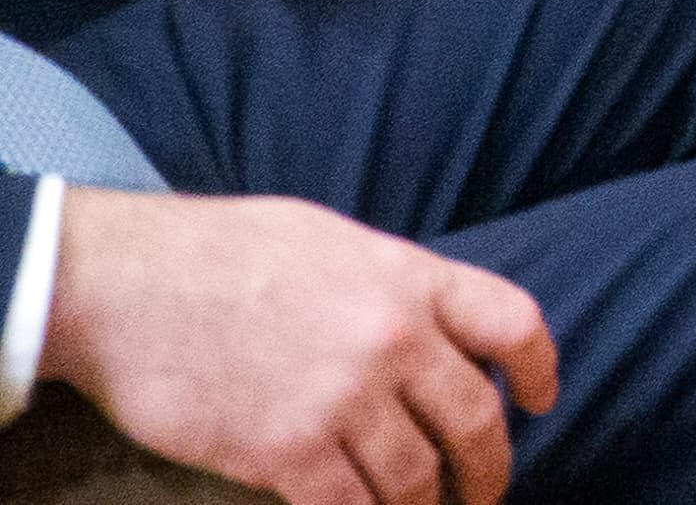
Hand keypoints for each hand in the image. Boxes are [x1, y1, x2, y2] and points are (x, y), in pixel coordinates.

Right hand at [43, 190, 556, 504]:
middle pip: (475, 419)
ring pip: (415, 477)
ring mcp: (342, 399)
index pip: (513, 325)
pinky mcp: (285, 453)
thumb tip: (425, 327)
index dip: (539, 369)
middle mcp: (393, 339)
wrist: (126, 285)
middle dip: (488, 466)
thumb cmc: (223, 254)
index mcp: (411, 278)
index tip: (541, 401)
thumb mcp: (335, 243)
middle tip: (483, 492)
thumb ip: (390, 287)